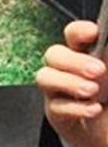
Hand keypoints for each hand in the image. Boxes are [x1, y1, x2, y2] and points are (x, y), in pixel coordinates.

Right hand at [41, 21, 107, 146]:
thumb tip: (107, 49)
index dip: (79, 32)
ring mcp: (59, 92)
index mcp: (87, 56)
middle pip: (54, 54)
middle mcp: (69, 71)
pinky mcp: (57, 114)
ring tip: (92, 91)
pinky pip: (56, 107)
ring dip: (69, 82)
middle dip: (74, 61)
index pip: (73, 36)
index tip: (93, 32)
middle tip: (98, 70)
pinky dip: (75, 107)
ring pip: (45, 77)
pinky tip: (94, 110)